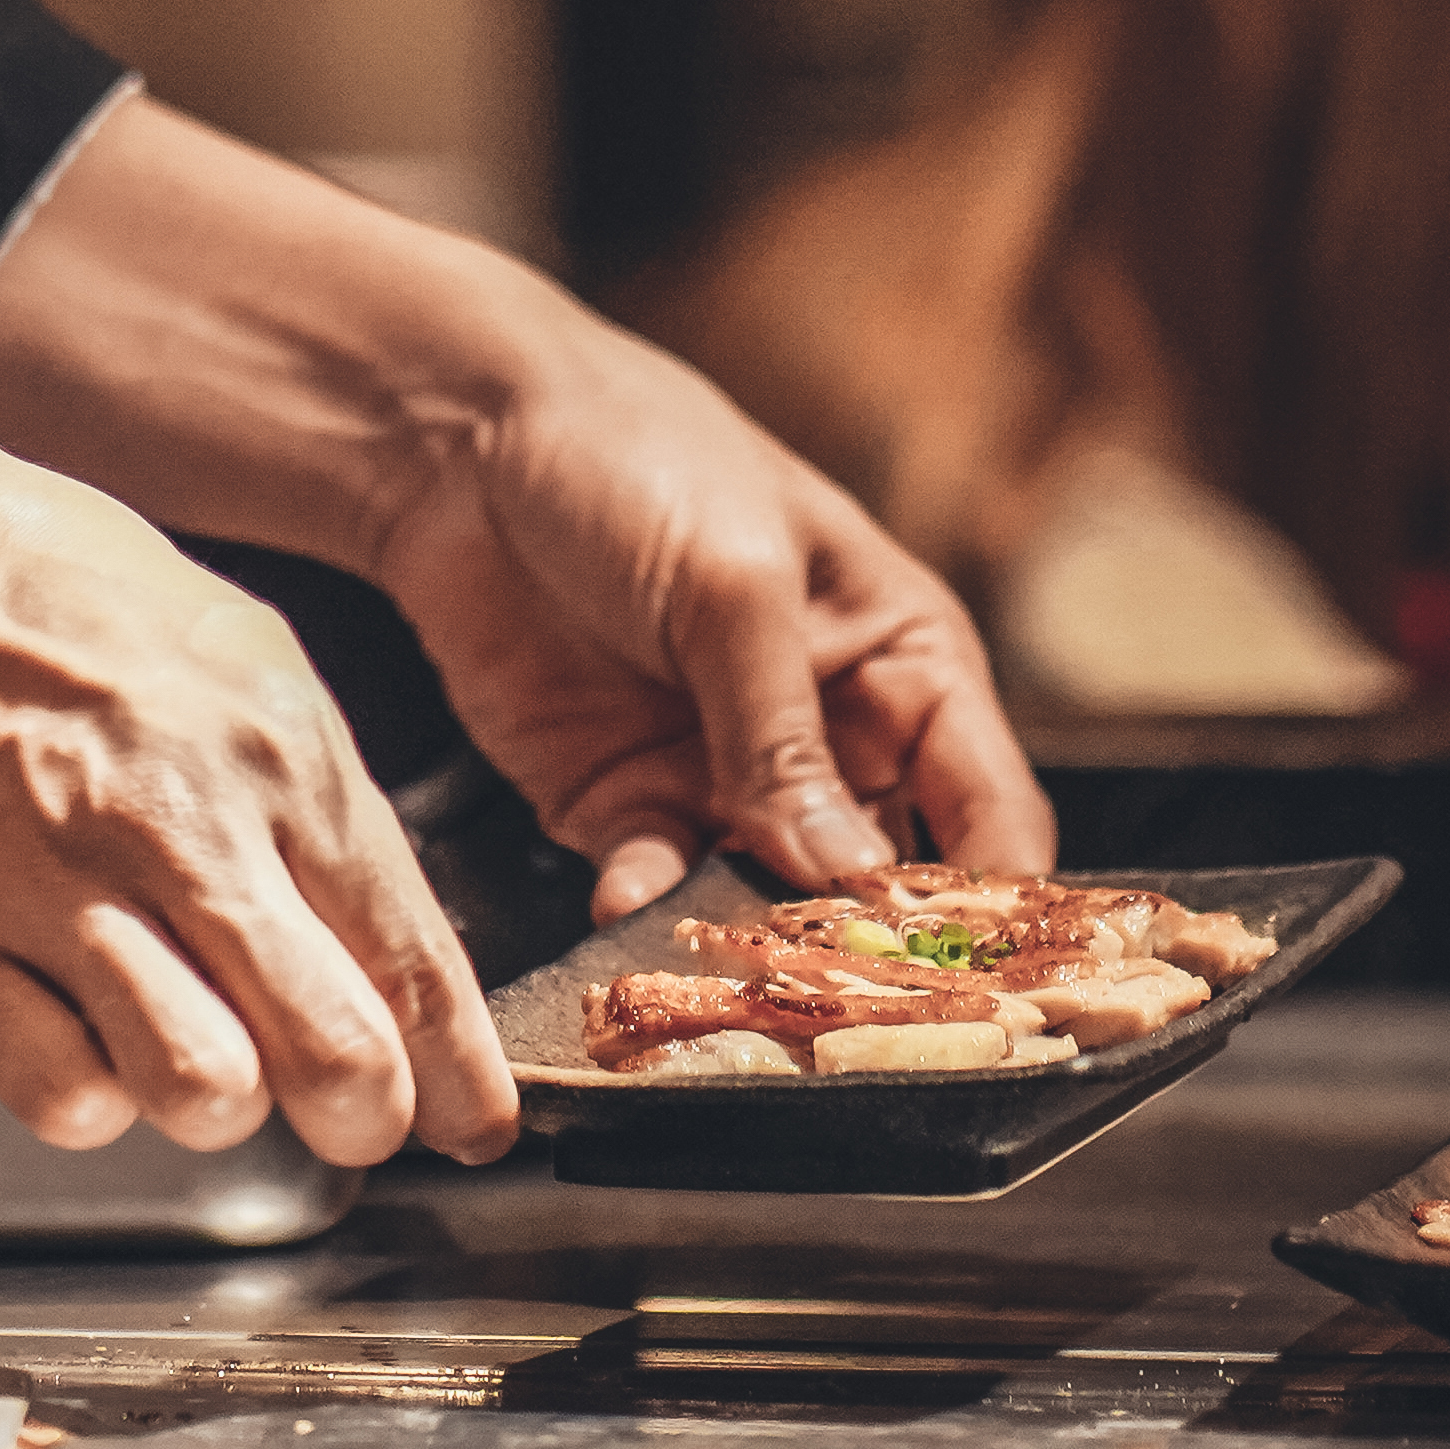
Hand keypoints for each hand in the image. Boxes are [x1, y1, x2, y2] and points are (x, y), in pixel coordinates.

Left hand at [0, 98, 1054, 922]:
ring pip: (768, 907)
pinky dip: (645, 912)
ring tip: (727, 977)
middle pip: (884, 887)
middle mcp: (830, 739)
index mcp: (903, 663)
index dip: (994, 903)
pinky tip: (625, 912)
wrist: (455, 442)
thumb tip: (843, 874)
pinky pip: (656, 889)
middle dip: (863, 952)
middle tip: (836, 1006)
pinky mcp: (622, 807)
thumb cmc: (634, 457)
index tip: (969, 978)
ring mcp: (724, 781)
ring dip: (749, 947)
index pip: (990, 812)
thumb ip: (784, 738)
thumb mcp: (731, 586)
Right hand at [0, 464, 516, 1163]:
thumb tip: (405, 972)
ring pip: (201, 1089)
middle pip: (330, 1051)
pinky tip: (94, 1034)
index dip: (459, 1076)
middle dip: (364, 1114)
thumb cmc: (76, 616)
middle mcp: (177, 822)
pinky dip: (94, 1095)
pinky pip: (61, 1093)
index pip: (411, 957)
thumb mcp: (257, 673)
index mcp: (276, 753)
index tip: (469, 1121)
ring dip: (222, 1102)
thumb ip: (332, 828)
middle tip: (351, 1112)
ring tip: (204, 1051)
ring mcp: (54, 887)